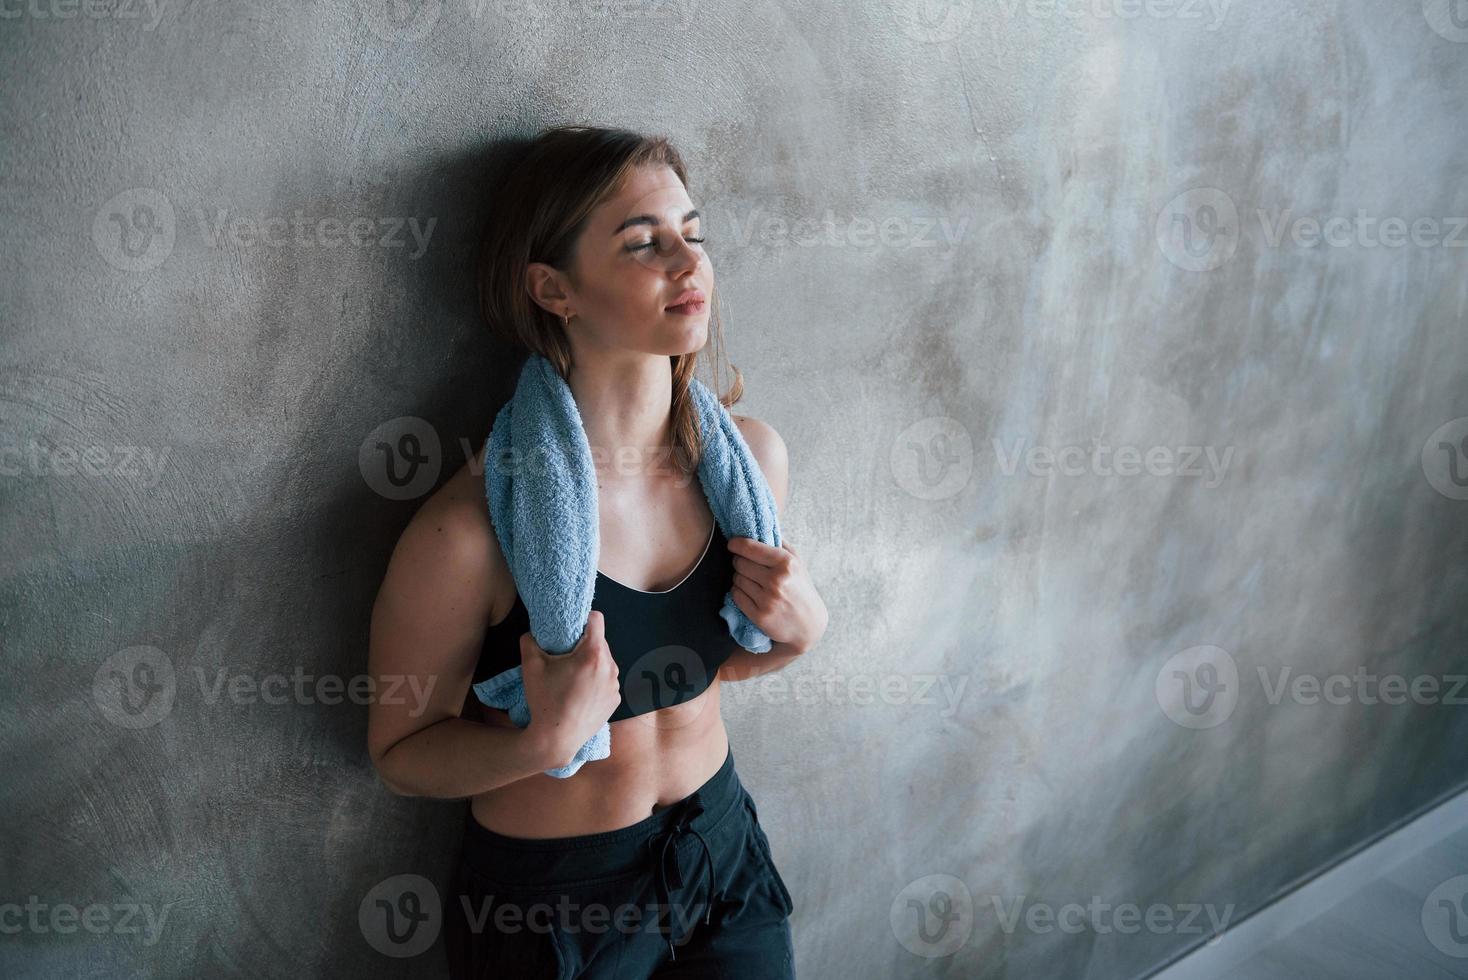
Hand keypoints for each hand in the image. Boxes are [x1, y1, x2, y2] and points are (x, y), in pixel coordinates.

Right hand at [520, 610, 621, 767]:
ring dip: (591, 663)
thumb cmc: (544, 701)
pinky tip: (580, 693)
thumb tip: (533, 633)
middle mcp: (610, 667)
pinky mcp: (615, 700)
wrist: (556, 739)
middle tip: (566, 655)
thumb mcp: (530, 666)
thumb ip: (530, 640)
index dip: (583, 618)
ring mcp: (615, 685)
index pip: (596, 619)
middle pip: (600, 641)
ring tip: (572, 676)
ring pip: (604, 662)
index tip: (572, 627)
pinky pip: (607, 681)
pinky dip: (596, 681)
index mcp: (593, 654)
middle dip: (584, 644)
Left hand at [727, 536, 827, 653]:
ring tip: (752, 581)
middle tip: (746, 565)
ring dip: (740, 578)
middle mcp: (777, 580)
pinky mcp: (759, 615)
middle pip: (739, 563)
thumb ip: (780, 543)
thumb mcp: (797, 562)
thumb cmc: (801, 588)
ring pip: (736, 579)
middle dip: (739, 562)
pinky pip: (736, 595)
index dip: (736, 544)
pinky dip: (739, 592)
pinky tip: (750, 593)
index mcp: (786, 563)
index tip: (732, 544)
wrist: (808, 624)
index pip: (750, 547)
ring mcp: (767, 599)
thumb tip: (758, 527)